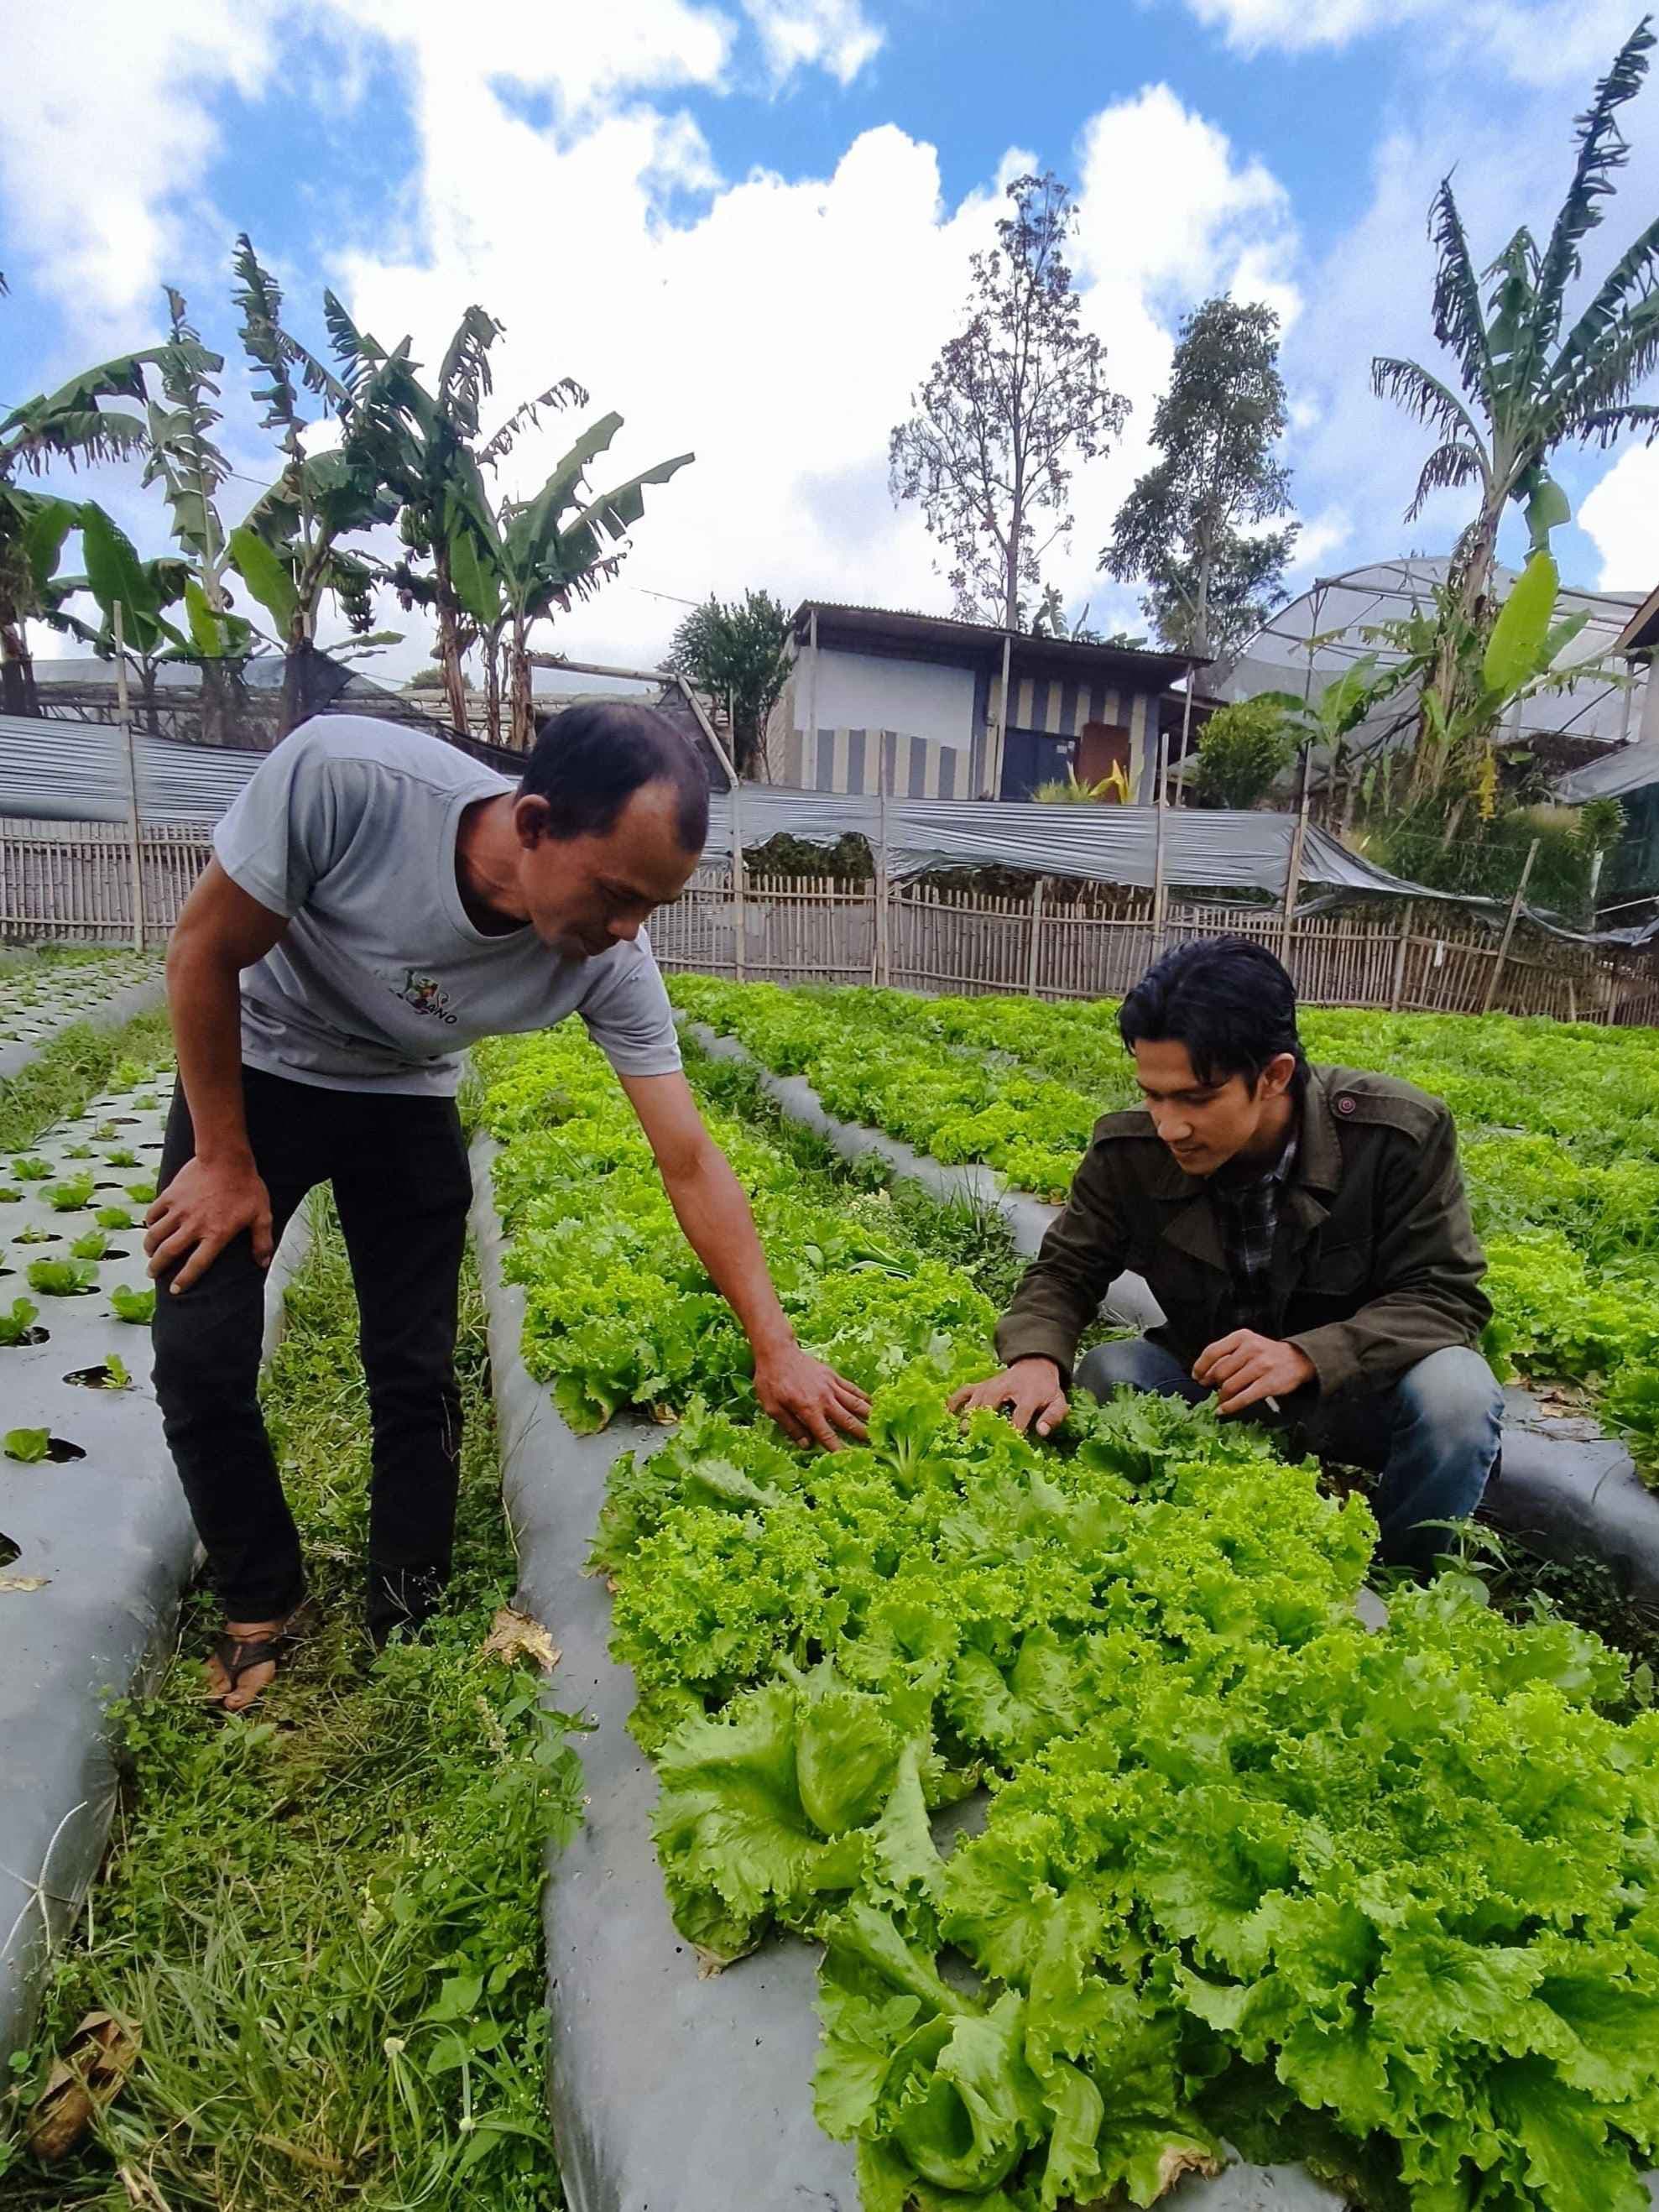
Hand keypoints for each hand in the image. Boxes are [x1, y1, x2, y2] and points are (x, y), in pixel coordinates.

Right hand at [144, 1154, 273, 1294]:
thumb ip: (261, 1241)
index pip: (196, 1265)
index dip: (184, 1280)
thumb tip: (262, 1263)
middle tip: (152, 1274)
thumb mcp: (261, 1215)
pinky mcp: (170, 1195)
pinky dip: (149, 1222)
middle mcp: (194, 1226)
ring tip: (149, 1254)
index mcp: (216, 1234)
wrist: (227, 1158)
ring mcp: (179, 1211)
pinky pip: (153, 1213)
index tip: (175, 1290)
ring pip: (156, 1235)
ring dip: (149, 1247)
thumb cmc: (247, 1186)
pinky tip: (151, 1227)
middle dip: (157, 1267)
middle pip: (169, 1253)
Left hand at [753, 1341, 870, 1451]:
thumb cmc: (771, 1381)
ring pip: (855, 1403)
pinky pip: (852, 1388)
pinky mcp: (833, 1376)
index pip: (826, 1435)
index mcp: (808, 1410)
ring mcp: (831, 1386)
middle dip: (861, 1434)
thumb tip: (807, 1445)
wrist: (777, 1352)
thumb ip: (791, 1427)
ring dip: (868, 1416)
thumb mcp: (772, 1408)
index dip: (838, 1449)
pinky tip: (873, 1404)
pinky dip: (864, 1397)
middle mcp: (824, 1399)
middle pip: (847, 1420)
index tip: (849, 1459)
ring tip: (880, 1427)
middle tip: (875, 1445)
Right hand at [948, 1358, 1068, 1437]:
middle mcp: (1005, 1388)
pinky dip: (953, 1403)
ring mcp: (989, 1386)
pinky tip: (948, 1417)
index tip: (1007, 1444)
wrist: (1034, 1366)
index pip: (1019, 1414)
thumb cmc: (1045, 1390)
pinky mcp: (980, 1385)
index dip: (1014, 1430)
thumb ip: (1053, 1417)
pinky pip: (963, 1392)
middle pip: (989, 1405)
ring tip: (961, 1434)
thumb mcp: (1058, 1403)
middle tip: (975, 1441)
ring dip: (967, 1417)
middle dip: (981, 1423)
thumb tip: (1042, 1432)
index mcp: (1027, 1395)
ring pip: (974, 1400)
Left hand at [1192, 1330, 1313, 1416]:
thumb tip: (1204, 1373)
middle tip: (1209, 1389)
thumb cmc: (1267, 1354)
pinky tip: (1223, 1410)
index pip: (1212, 1351)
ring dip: (1220, 1397)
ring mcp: (1260, 1366)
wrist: (1298, 1359)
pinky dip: (1230, 1407)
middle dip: (1211, 1383)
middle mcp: (1250, 1349)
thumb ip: (1227, 1354)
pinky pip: (1243, 1398)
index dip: (1201, 1366)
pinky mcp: (1268, 1384)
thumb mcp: (1247, 1344)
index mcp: (1241, 1337)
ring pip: (1229, 1386)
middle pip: (1219, 1371)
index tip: (1197, 1376)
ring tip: (1220, 1400)